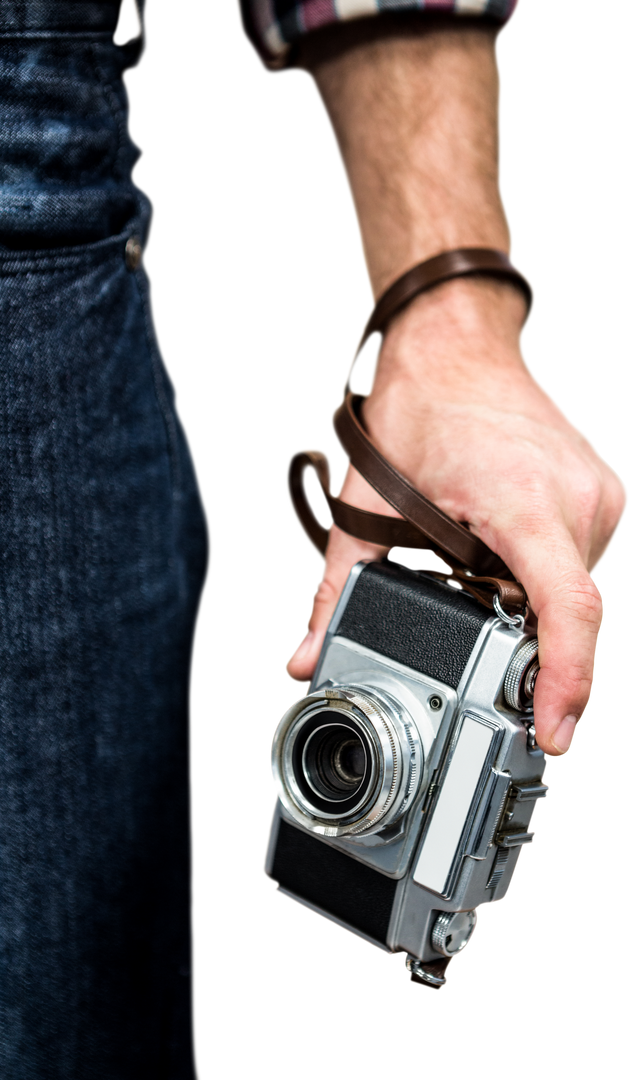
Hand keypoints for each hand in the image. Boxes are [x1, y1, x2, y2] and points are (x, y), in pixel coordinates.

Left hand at [283, 290, 627, 758]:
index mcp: (526, 502)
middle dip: (517, 643)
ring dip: (524, 601)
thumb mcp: (367, 501)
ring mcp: (598, 494)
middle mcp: (578, 500)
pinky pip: (575, 560)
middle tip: (466, 634)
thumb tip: (309, 657)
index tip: (556, 734)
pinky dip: (536, 574)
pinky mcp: (601, 492)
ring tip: (472, 562)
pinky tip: (493, 549)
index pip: (568, 611)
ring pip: (569, 588)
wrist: (458, 338)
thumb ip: (337, 589)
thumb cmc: (420, 402)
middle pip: (561, 612)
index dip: (567, 682)